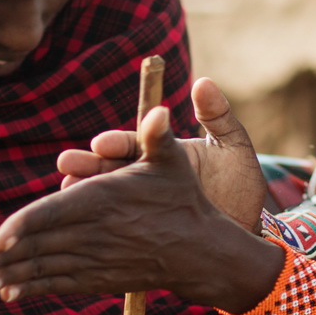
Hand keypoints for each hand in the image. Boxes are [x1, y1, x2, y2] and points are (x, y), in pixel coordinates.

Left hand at [0, 99, 280, 311]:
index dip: (27, 224)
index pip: (58, 212)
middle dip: (6, 258)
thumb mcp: (173, 161)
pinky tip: (9, 294)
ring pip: (48, 267)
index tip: (1, 236)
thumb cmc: (181, 198)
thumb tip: (160, 111)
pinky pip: (62, 283)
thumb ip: (157, 136)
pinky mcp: (100, 277)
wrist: (199, 250)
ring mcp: (97, 258)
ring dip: (13, 276)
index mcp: (106, 200)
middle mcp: (98, 232)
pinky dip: (35, 288)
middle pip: (44, 244)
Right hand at [58, 78, 266, 230]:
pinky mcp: (144, 231)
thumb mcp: (234, 147)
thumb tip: (203, 83)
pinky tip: (80, 225)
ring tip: (65, 191)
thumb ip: (217, 116)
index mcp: (164, 153)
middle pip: (112, 169)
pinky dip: (98, 225)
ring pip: (109, 197)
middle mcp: (148, 178)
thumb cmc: (241, 185)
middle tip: (66, 165)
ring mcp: (145, 206)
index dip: (116, 144)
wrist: (249, 228)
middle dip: (88, 166)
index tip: (100, 143)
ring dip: (85, 194)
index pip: (134, 144)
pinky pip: (119, 225)